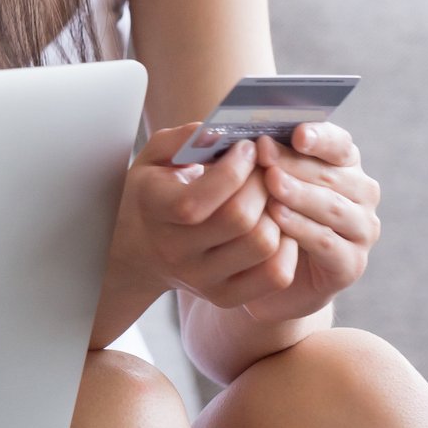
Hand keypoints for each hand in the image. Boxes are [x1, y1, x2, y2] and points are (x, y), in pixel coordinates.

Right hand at [121, 123, 298, 310]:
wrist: (139, 249)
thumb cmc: (155, 193)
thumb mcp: (155, 158)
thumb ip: (184, 139)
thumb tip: (220, 132)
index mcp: (153, 211)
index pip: (197, 201)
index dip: (233, 170)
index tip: (247, 147)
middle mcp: (175, 251)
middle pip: (239, 220)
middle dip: (263, 183)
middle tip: (265, 167)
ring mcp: (202, 279)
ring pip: (263, 245)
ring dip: (278, 212)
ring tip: (271, 195)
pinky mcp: (226, 295)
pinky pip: (276, 274)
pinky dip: (288, 246)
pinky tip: (276, 224)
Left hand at [238, 123, 382, 322]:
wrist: (265, 270)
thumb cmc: (263, 212)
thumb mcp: (260, 179)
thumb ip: (259, 155)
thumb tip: (234, 132)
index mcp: (344, 164)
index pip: (339, 143)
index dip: (319, 137)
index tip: (297, 133)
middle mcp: (360, 193)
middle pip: (332, 174)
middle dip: (295, 163)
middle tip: (264, 153)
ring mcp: (361, 229)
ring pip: (333, 206)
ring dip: (300, 194)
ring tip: (270, 183)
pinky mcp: (351, 263)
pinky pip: (328, 242)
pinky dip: (303, 228)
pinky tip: (277, 217)